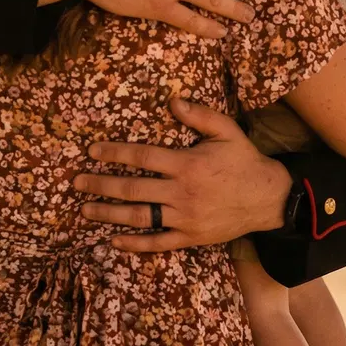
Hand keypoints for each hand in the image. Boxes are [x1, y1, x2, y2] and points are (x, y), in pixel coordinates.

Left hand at [73, 96, 291, 250]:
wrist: (269, 199)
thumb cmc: (244, 161)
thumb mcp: (227, 131)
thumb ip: (200, 115)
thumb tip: (172, 101)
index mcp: (187, 164)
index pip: (142, 158)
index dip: (114, 153)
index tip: (92, 151)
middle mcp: (181, 192)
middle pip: (132, 188)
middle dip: (100, 184)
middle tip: (76, 181)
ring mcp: (185, 218)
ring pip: (140, 216)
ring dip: (109, 213)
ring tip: (84, 209)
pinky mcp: (191, 237)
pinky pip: (158, 243)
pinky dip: (135, 244)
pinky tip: (114, 241)